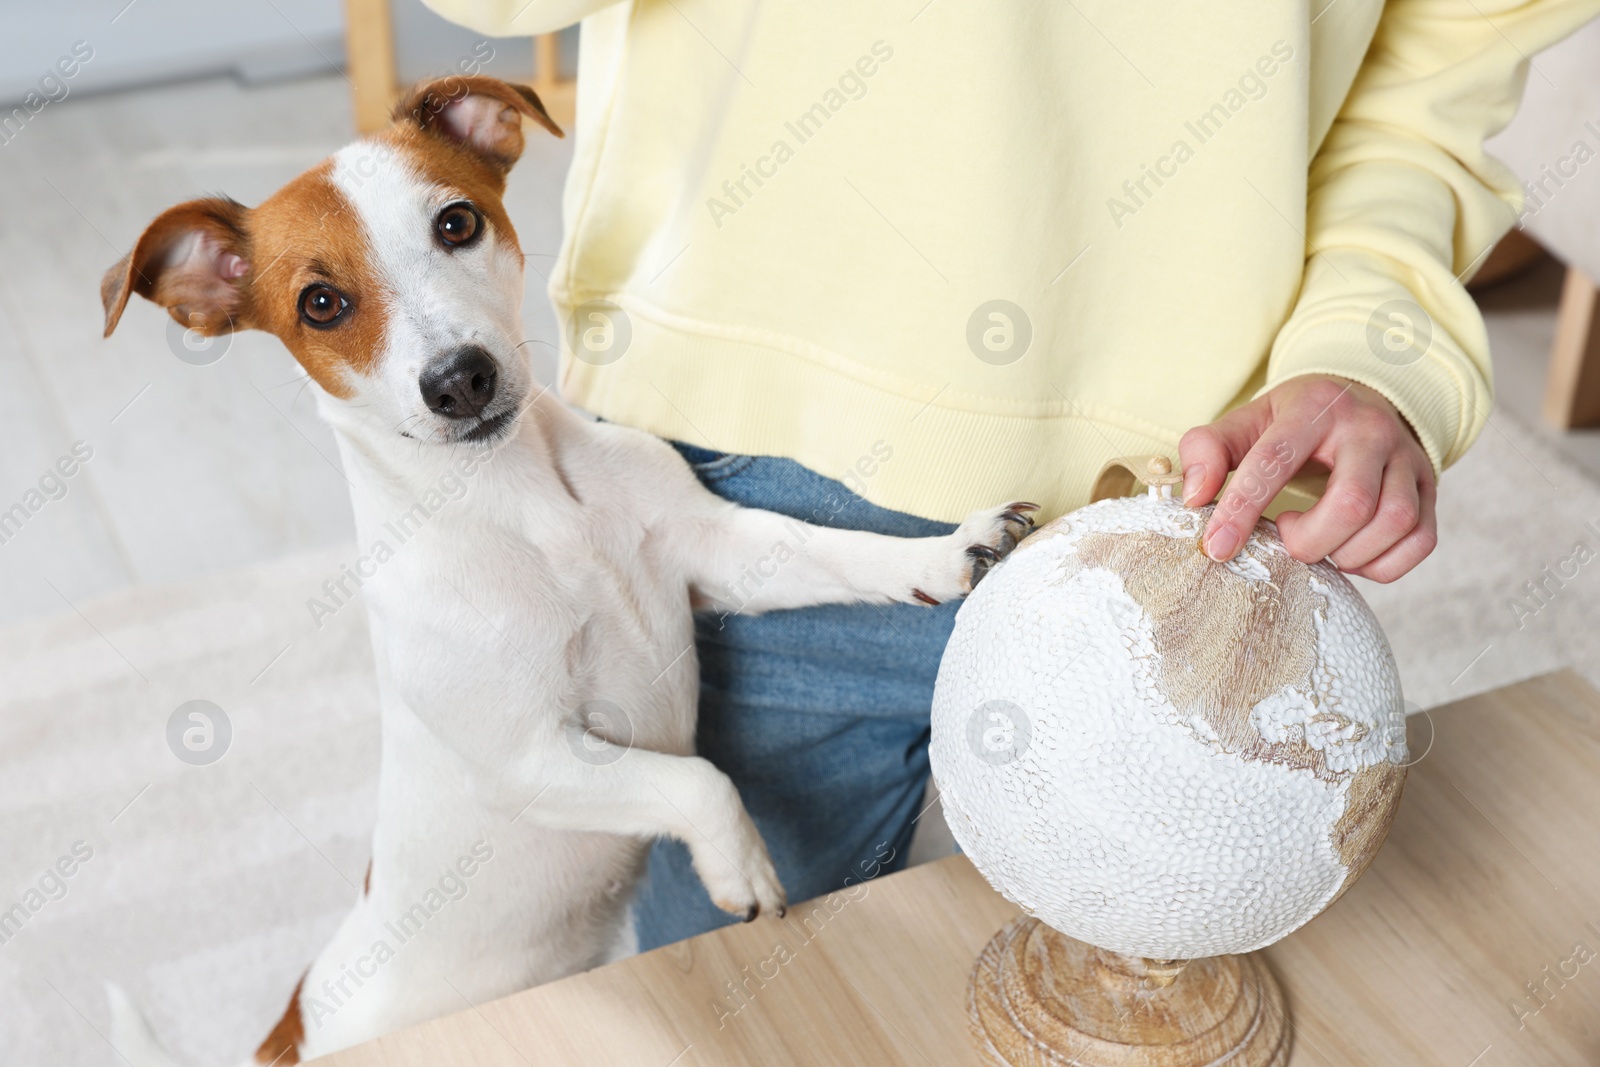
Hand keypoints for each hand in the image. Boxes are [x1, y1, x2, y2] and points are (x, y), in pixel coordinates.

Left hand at [1178, 375, 1436, 582]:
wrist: (1359, 398)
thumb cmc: (1294, 420)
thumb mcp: (1246, 421)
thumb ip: (1208, 449)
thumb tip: (1194, 496)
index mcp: (1314, 409)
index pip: (1275, 462)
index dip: (1242, 510)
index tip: (1217, 548)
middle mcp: (1370, 430)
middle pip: (1351, 503)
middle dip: (1309, 541)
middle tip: (1287, 538)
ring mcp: (1407, 459)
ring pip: (1393, 523)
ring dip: (1348, 554)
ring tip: (1318, 544)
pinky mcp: (1430, 489)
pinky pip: (1420, 541)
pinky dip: (1382, 564)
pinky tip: (1351, 551)